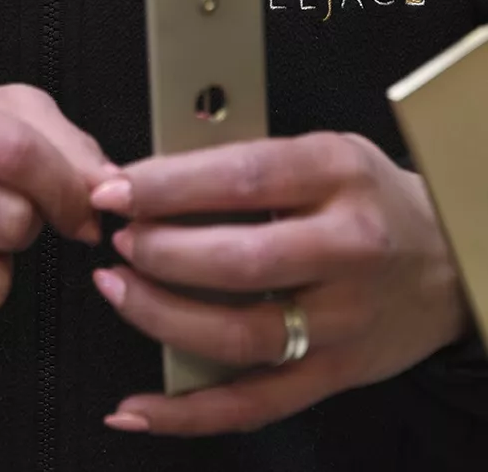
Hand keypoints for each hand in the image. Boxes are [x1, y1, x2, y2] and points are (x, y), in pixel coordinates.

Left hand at [89, 132, 470, 436]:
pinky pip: (254, 403)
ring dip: (163, 317)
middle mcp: (346, 249)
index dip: (169, 187)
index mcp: (336, 175)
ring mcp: (343, 320)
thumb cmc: (368, 197)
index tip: (116, 190)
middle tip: (119, 239)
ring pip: (241, 335)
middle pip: (240, 261)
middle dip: (162, 252)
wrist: (447, 261)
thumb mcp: (322, 151)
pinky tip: (140, 404)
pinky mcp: (335, 374)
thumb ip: (248, 161)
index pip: (242, 179)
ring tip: (118, 287)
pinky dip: (189, 411)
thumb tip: (152, 175)